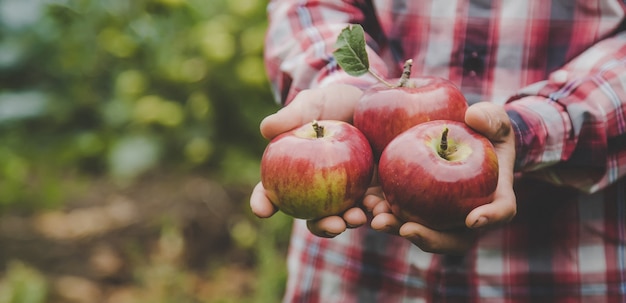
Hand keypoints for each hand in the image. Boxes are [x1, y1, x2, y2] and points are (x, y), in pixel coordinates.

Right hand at [250, 83, 371, 236]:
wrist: (374, 102)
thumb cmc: (336, 102)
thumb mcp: (315, 103)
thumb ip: (293, 114)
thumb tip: (265, 128)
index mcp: (295, 173)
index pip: (271, 192)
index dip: (262, 202)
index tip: (262, 210)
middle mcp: (318, 191)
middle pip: (313, 217)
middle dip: (321, 226)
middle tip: (332, 224)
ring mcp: (347, 195)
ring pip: (344, 219)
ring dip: (348, 223)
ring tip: (356, 218)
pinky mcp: (375, 193)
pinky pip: (374, 210)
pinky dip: (377, 215)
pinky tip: (382, 213)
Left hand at [368, 102, 516, 253]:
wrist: (463, 140)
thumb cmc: (485, 131)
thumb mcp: (493, 120)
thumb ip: (491, 117)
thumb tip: (473, 116)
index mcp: (495, 197)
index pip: (499, 212)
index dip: (489, 218)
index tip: (472, 219)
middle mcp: (467, 217)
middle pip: (452, 239)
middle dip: (429, 238)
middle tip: (406, 229)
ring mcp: (440, 217)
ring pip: (421, 232)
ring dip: (398, 228)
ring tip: (378, 219)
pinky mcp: (416, 208)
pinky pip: (400, 215)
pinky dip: (383, 211)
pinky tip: (365, 203)